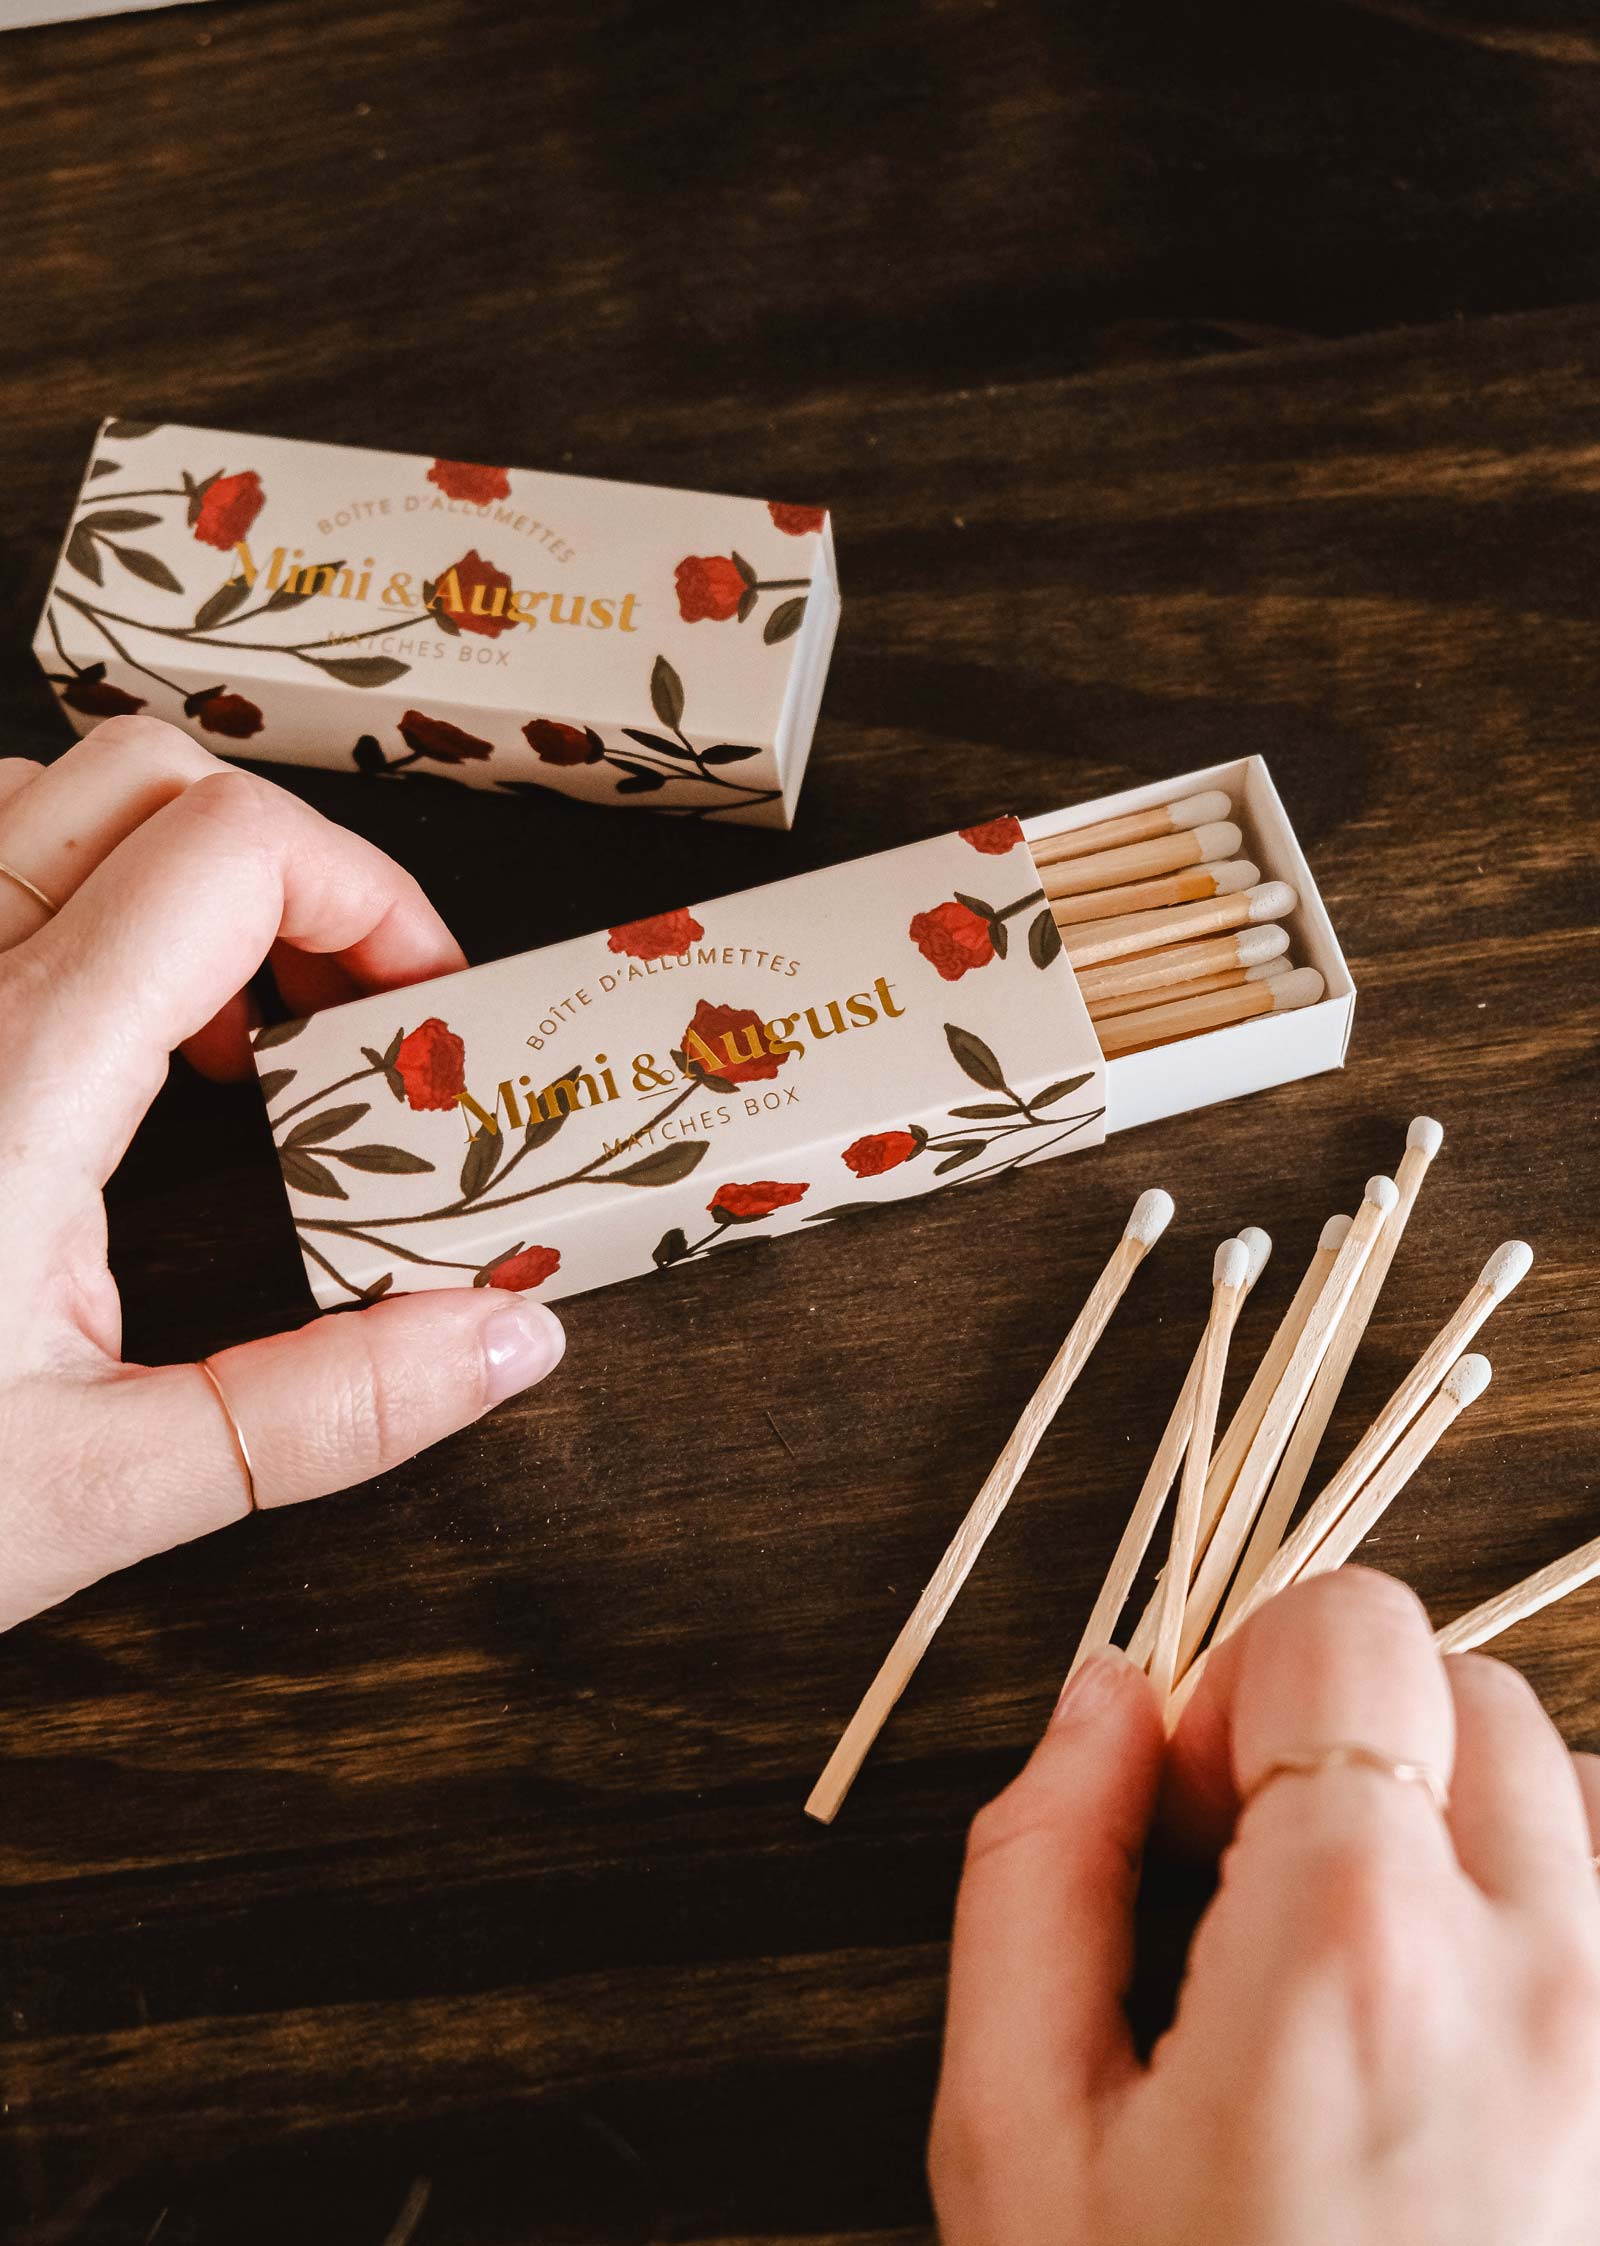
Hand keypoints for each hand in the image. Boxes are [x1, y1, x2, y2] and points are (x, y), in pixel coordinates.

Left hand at [0, 717, 565, 1630]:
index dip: (367, 892)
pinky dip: (78, 893)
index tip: (418, 1012)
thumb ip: (329, 1410)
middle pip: (146, 773)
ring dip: (177, 867)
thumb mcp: (104, 1492)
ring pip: (45, 796)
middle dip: (291, 859)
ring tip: (229, 1024)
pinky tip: (109, 1038)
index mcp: (9, 1090)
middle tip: (346, 1005)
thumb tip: (512, 1335)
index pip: (226, 852)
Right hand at [931, 1567, 1599, 2245]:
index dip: (1240, 1686)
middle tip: (1262, 1893)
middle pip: (1471, 1686)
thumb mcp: (1022, 2140)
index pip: (1345, 1624)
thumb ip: (1041, 1865)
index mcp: (1350, 1951)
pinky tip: (1463, 2044)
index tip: (1192, 1814)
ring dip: (1468, 1834)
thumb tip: (1106, 1694)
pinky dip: (1551, 1929)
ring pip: (1576, 1796)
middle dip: (1352, 1741)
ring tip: (1368, 1979)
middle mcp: (1542, 1978)